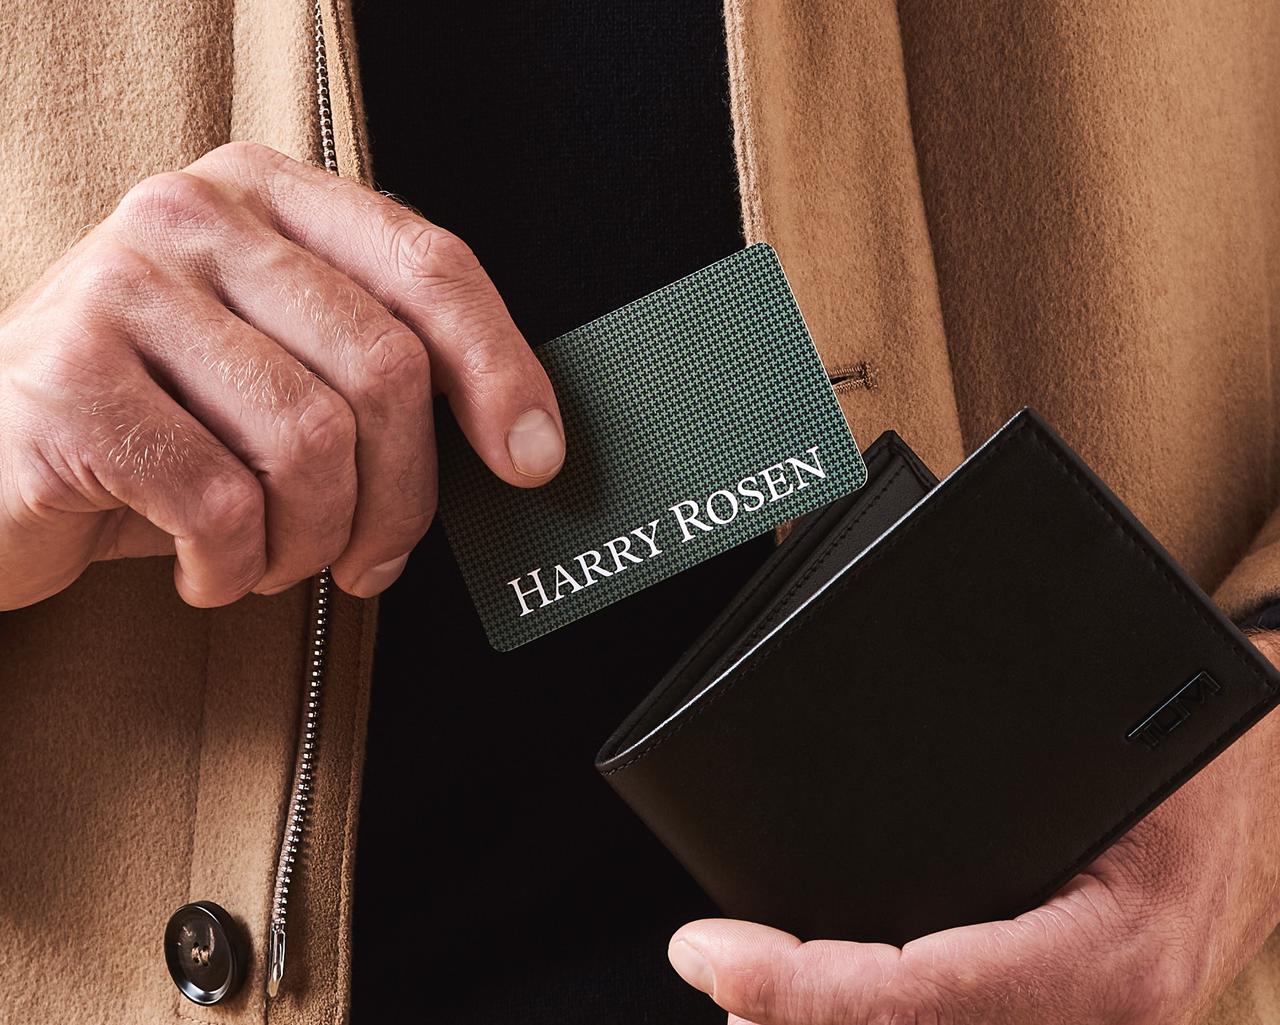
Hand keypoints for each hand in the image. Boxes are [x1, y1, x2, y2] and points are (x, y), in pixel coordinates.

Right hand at [0, 141, 562, 609]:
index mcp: (268, 196)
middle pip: (384, 367)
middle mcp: (194, 217)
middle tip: (373, 559)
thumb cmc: (159, 428)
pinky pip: (220, 502)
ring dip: (312, 541)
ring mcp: (121, 288)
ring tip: (274, 561)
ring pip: (309, 442)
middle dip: (402, 496)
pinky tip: (210, 567)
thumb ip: (376, 373)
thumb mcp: (280, 375)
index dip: (502, 369)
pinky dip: (234, 566)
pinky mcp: (67, 382)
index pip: (429, 264)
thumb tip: (517, 443)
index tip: (535, 459)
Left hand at [668, 631, 1279, 1024]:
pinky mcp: (1088, 1020)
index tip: (709, 954)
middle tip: (717, 974)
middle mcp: (1108, 1019)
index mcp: (1110, 957)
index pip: (918, 999)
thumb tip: (843, 751)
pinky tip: (836, 1000)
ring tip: (752, 991)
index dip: (799, 991)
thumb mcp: (1111, 745)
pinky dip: (892, 1021)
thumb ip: (991, 764)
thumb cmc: (1206, 752)